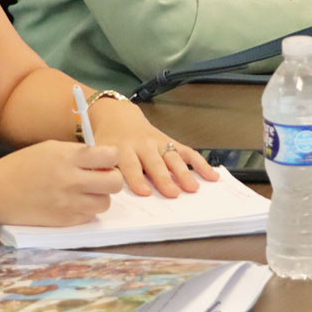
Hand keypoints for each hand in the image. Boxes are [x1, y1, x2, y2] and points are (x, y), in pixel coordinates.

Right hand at [0, 140, 122, 226]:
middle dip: (112, 178)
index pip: (110, 156)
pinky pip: (89, 216)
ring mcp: (68, 204)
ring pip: (105, 203)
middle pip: (115, 182)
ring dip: (100, 196)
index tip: (104, 159)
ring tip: (85, 191)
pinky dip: (86, 210)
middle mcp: (71, 180)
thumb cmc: (23, 166)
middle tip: (100, 177)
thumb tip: (105, 161)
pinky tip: (72, 202)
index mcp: (68, 157)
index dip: (111, 157)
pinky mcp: (64, 221)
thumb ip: (79, 154)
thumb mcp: (51, 148)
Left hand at [89, 97, 218, 197]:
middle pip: (155, 163)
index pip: (130, 165)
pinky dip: (200, 164)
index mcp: (122, 149)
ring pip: (173, 158)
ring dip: (184, 172)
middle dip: (164, 178)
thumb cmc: (108, 142)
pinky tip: (211, 176)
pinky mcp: (170, 142)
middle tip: (173, 193)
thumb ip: (104, 170)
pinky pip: (187, 152)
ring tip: (193, 188)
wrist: (117, 117)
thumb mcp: (100, 153)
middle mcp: (142, 145)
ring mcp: (159, 143)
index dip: (137, 179)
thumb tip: (107, 191)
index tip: (144, 192)